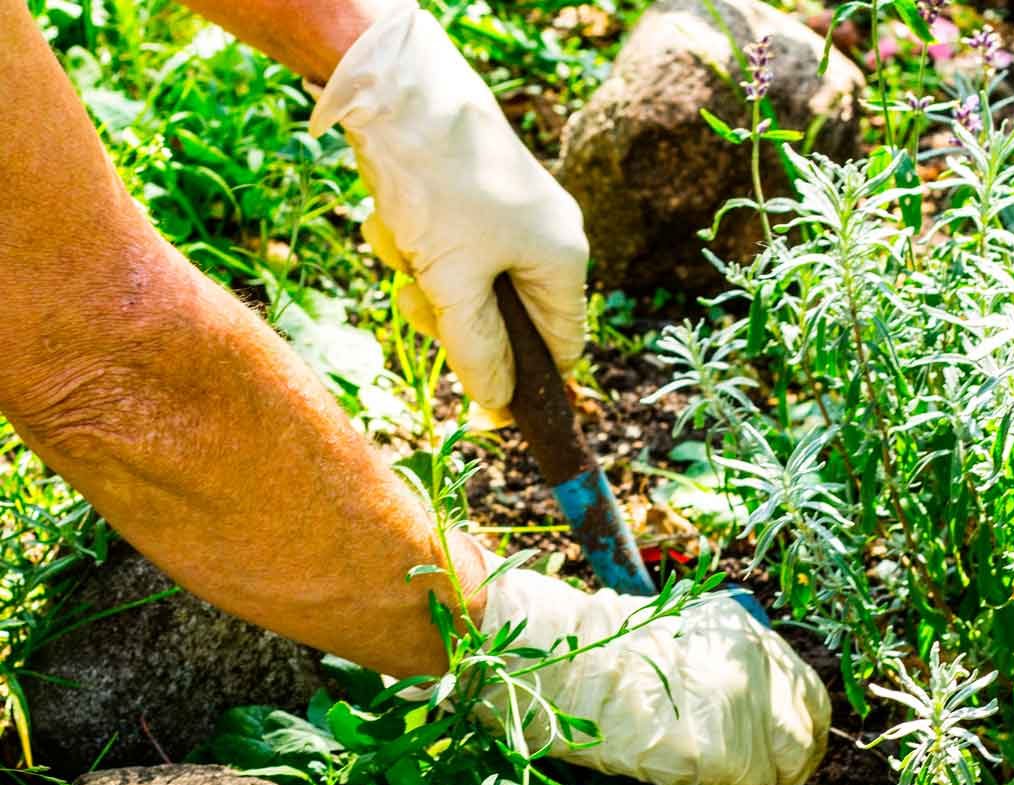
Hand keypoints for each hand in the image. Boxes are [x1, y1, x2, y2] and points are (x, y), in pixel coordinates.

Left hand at [309, 3, 588, 412]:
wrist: (395, 89)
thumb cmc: (439, 185)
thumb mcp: (454, 284)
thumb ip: (477, 351)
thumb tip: (498, 405)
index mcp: (562, 261)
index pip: (561, 349)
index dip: (524, 379)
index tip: (481, 398)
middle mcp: (544, 240)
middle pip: (504, 323)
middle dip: (452, 319)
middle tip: (418, 301)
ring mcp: (505, 219)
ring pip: (465, 290)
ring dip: (423, 282)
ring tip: (401, 247)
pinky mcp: (467, 201)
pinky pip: (444, 251)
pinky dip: (414, 246)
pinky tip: (392, 219)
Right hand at [476, 560, 830, 784]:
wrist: (562, 670)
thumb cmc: (592, 658)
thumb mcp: (668, 639)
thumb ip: (712, 665)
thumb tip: (735, 714)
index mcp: (742, 630)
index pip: (800, 684)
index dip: (794, 724)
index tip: (772, 751)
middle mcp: (756, 661)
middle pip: (808, 724)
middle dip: (792, 762)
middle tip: (757, 784)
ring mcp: (747, 704)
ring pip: (790, 763)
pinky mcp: (730, 749)